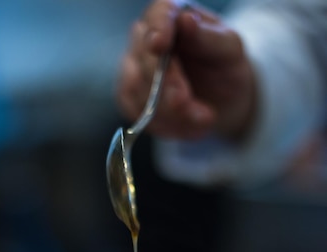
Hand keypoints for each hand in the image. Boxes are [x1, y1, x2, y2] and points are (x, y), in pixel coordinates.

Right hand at [117, 0, 256, 141]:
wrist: (222, 102)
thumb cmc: (225, 69)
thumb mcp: (230, 51)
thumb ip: (209, 37)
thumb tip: (186, 21)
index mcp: (172, 16)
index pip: (158, 15)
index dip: (157, 29)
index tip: (160, 45)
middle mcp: (146, 37)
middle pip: (144, 59)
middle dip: (167, 85)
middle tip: (187, 103)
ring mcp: (134, 68)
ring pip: (138, 90)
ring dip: (170, 112)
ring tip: (202, 119)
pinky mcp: (130, 97)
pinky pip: (136, 113)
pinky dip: (164, 125)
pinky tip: (188, 126)